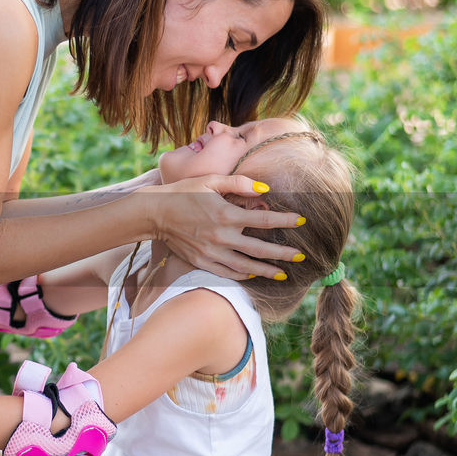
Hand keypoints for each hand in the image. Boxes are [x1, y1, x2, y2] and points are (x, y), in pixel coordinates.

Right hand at [149, 173, 303, 279]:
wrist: (155, 213)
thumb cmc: (183, 192)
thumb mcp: (210, 180)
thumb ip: (239, 183)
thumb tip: (264, 189)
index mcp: (226, 214)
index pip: (263, 220)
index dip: (285, 221)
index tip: (301, 221)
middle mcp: (221, 236)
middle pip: (259, 249)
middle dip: (282, 254)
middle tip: (301, 257)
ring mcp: (211, 252)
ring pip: (245, 266)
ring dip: (266, 271)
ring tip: (283, 273)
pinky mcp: (201, 261)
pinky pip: (226, 272)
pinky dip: (242, 275)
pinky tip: (252, 274)